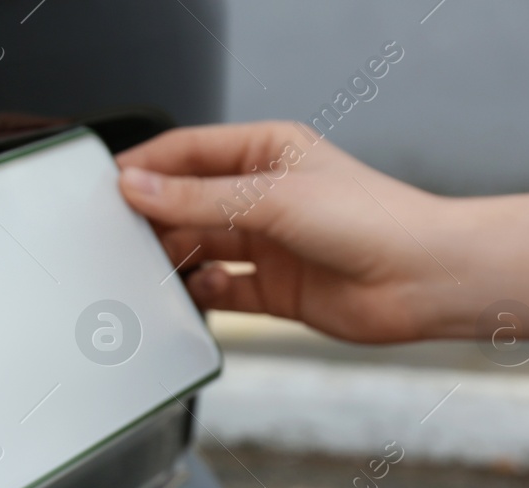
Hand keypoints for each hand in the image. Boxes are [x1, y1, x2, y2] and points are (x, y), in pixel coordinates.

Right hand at [117, 121, 468, 343]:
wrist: (422, 279)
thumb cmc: (371, 220)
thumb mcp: (270, 198)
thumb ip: (197, 198)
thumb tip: (136, 186)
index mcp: (266, 151)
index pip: (188, 152)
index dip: (144, 167)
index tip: (105, 185)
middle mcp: (264, 195)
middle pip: (188, 203)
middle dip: (154, 218)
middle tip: (117, 235)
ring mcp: (268, 244)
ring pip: (200, 247)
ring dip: (175, 258)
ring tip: (147, 269)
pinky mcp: (273, 290)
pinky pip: (220, 290)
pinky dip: (201, 294)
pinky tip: (193, 295)